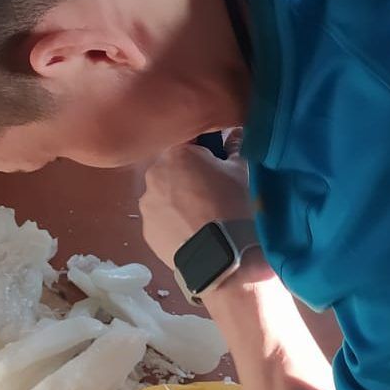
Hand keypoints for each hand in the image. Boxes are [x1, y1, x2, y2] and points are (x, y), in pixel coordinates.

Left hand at [139, 144, 251, 270]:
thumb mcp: (242, 170)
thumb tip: (235, 134)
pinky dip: (174, 224)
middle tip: (212, 195)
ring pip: (164, 197)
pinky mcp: (147, 231)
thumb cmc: (234, 205)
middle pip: (172, 171)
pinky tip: (193, 234)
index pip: (189, 145)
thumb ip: (234, 147)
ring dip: (178, 202)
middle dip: (189, 178)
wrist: (223, 255)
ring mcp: (147, 205)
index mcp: (175, 153)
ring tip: (202, 220)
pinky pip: (162, 221)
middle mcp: (153, 175)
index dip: (204, 156)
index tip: (217, 168)